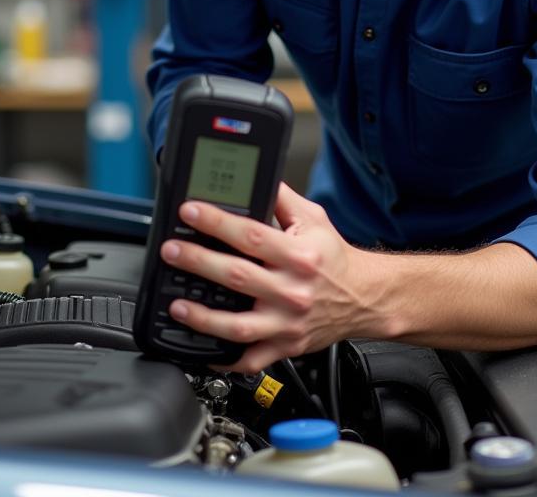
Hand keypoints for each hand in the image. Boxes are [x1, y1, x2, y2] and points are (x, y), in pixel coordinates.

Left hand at [159, 183, 378, 373]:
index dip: (217, 222)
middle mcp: (292, 291)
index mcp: (298, 256)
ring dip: (203, 316)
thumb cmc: (335, 258)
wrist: (364, 298)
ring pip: (238, 326)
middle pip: (237, 276)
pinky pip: (249, 360)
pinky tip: (202, 347)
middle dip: (198, 261)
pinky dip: (224, 357)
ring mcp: (287, 323)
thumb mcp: (313, 219)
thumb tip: (256, 177)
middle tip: (172, 251)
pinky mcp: (285, 346)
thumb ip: (281, 198)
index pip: (251, 235)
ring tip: (178, 304)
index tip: (191, 212)